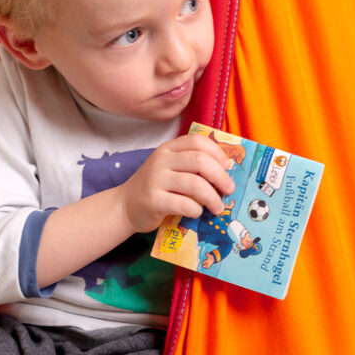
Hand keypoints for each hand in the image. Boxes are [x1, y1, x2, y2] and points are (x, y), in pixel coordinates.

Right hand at [120, 133, 235, 232]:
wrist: (125, 206)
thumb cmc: (154, 188)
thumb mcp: (169, 169)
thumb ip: (190, 165)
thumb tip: (225, 171)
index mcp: (168, 149)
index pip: (197, 141)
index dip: (217, 152)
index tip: (227, 167)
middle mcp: (161, 161)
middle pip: (200, 161)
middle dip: (220, 176)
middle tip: (229, 189)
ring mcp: (156, 180)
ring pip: (195, 184)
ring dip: (212, 197)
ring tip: (218, 207)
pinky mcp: (154, 200)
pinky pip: (183, 203)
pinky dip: (196, 209)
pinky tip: (197, 213)